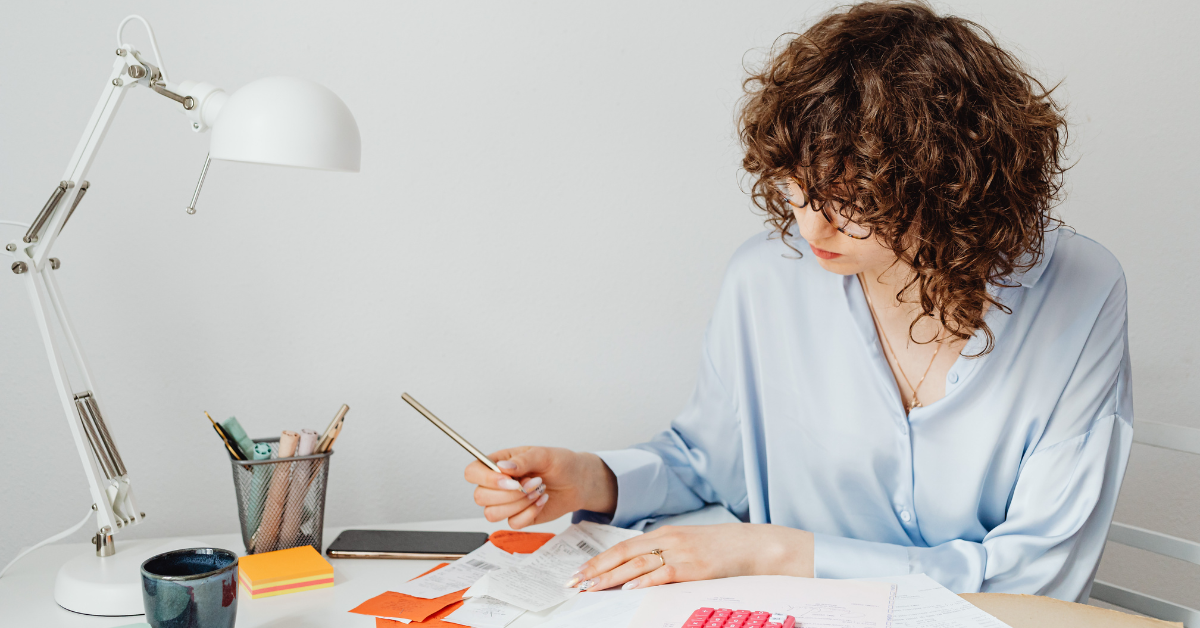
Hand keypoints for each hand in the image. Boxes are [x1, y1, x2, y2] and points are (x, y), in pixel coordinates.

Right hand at [464, 446, 617, 528]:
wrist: (578, 482)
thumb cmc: (560, 464)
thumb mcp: (544, 454)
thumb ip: (523, 460)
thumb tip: (502, 468)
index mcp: (498, 463)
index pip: (472, 472)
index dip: (485, 479)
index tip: (510, 480)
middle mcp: (497, 484)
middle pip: (480, 497)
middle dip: (510, 494)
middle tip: (533, 482)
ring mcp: (506, 502)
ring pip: (492, 514)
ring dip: (519, 504)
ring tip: (538, 491)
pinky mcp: (518, 517)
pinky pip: (512, 523)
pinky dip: (529, 514)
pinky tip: (541, 501)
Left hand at [565, 523, 813, 590]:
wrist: (756, 545)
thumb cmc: (723, 547)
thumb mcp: (688, 543)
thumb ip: (664, 551)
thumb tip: (638, 570)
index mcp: (664, 533)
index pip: (623, 547)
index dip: (599, 561)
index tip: (580, 574)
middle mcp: (668, 540)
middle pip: (623, 555)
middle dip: (596, 571)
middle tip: (575, 584)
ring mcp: (680, 552)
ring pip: (637, 566)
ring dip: (610, 579)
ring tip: (591, 589)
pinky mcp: (694, 567)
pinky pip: (663, 574)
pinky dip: (644, 582)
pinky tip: (628, 590)